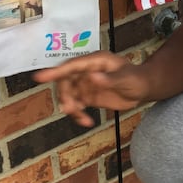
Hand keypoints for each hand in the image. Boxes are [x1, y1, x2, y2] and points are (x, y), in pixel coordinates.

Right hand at [32, 51, 147, 126]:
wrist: (143, 89)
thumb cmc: (137, 78)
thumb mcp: (127, 79)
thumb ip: (110, 79)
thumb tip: (92, 77)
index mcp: (95, 61)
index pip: (72, 65)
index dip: (55, 71)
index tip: (39, 77)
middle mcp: (87, 71)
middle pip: (65, 81)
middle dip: (65, 95)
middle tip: (71, 109)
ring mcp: (86, 83)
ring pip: (68, 94)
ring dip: (70, 106)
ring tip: (82, 118)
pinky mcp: (88, 95)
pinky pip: (76, 104)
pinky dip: (77, 114)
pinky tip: (87, 121)